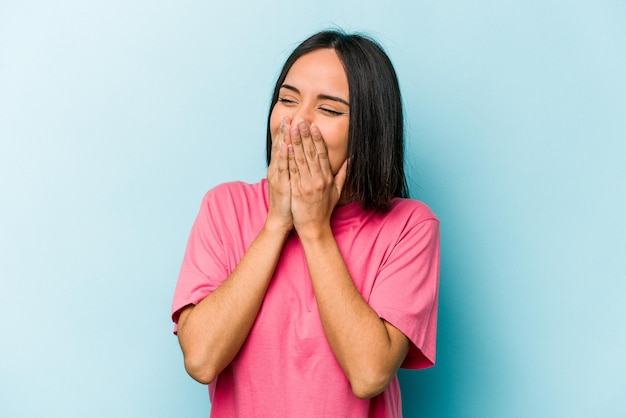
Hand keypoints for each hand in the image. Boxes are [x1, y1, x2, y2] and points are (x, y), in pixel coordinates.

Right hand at [266, 117, 292, 232]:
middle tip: (289, 116)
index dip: (289, 134)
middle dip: (286, 131)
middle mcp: (277, 171)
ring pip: (281, 155)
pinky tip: (287, 145)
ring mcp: (278, 177)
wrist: (280, 220)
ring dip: (285, 139)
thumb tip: (304, 162)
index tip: (293, 120)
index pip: (286, 148)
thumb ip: (298, 172)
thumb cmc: (289, 204)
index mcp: (282, 170)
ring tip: (288, 124)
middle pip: (282, 147)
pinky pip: (283, 169)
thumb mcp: (293, 185)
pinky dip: (284, 156)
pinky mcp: (281, 185)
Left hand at [288, 120, 347, 238]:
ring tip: (293, 128)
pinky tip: (286, 146)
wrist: (314, 227)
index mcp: (327, 178)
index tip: (314, 127)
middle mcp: (319, 179)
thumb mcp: (337, 192)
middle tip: (301, 121)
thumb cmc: (324, 210)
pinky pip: (293, 171)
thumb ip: (344, 175)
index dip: (318, 139)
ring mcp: (308, 184)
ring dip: (297, 142)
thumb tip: (351, 160)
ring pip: (302, 159)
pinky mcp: (298, 190)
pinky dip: (290, 158)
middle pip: (312, 153)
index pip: (322, 154)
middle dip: (306, 136)